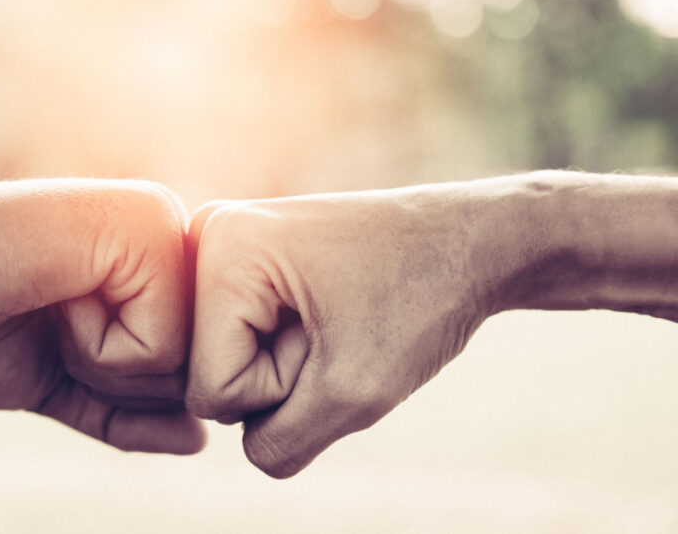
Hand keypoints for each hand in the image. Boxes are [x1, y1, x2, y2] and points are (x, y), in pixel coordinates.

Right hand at [0, 177, 204, 453]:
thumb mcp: (60, 380)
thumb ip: (126, 411)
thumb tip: (199, 441)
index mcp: (152, 263)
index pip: (187, 369)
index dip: (116, 384)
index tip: (52, 330)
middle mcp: (168, 234)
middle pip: (192, 369)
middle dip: (111, 377)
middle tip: (49, 317)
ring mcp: (160, 226)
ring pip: (181, 362)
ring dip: (99, 362)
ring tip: (48, 303)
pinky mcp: (142, 230)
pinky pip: (159, 346)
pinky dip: (95, 350)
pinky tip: (52, 297)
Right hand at [185, 188, 496, 475]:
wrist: (473, 242)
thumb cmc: (421, 302)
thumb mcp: (352, 396)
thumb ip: (278, 445)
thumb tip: (245, 444)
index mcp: (219, 247)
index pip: (211, 390)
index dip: (281, 391)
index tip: (333, 335)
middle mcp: (207, 235)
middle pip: (211, 375)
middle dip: (280, 376)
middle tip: (338, 326)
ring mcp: (223, 244)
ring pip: (227, 363)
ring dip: (288, 364)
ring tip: (335, 316)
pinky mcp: (244, 260)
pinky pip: (243, 342)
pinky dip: (288, 348)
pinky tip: (326, 311)